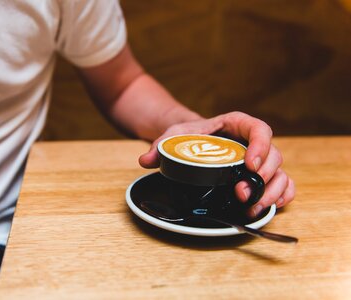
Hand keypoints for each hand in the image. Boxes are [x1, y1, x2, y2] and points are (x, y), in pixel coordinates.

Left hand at [139, 111, 294, 217]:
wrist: (193, 142)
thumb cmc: (187, 135)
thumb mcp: (172, 136)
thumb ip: (160, 146)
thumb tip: (146, 160)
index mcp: (237, 125)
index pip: (258, 129)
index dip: (260, 146)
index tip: (249, 164)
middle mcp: (252, 142)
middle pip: (273, 155)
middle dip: (262, 176)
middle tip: (241, 193)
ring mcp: (259, 160)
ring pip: (280, 172)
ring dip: (271, 191)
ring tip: (251, 206)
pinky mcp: (260, 176)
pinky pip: (282, 184)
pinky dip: (281, 196)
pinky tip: (268, 206)